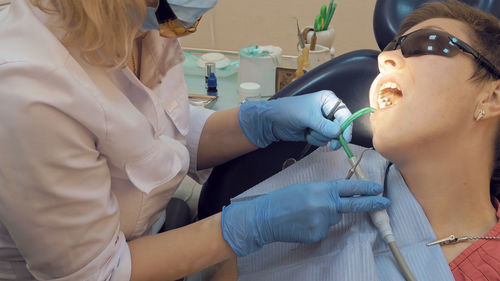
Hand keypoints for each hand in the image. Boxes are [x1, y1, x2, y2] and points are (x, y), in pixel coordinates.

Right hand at [221, 180, 389, 256]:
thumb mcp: (307, 189)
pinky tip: (302, 223)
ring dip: (326, 216)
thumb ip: (325, 193)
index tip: (378, 188)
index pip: (350, 187)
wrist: (267, 216)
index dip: (365, 187)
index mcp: (322, 189)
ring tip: (305, 213)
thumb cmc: (284, 199)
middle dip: (371, 203)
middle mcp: (326, 204)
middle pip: (353, 204)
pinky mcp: (317, 234)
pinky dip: (316, 227)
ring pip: (334, 218)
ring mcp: (323, 221)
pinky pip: (324, 230)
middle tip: (385, 202)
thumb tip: (338, 201)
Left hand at [238, 90, 351, 148]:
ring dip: (319, 136)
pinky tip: (306, 134)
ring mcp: (322, 122)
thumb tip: (338, 132)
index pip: (344, 114)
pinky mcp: (316, 131)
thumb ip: (323, 125)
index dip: (346, 127)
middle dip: (332, 135)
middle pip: (340, 127)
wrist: (272, 121)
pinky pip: (322, 140)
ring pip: (331, 135)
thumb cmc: (288, 112)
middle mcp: (327, 110)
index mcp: (328, 100)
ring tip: (308, 130)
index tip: (345, 139)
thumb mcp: (307, 117)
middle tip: (333, 144)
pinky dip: (314, 139)